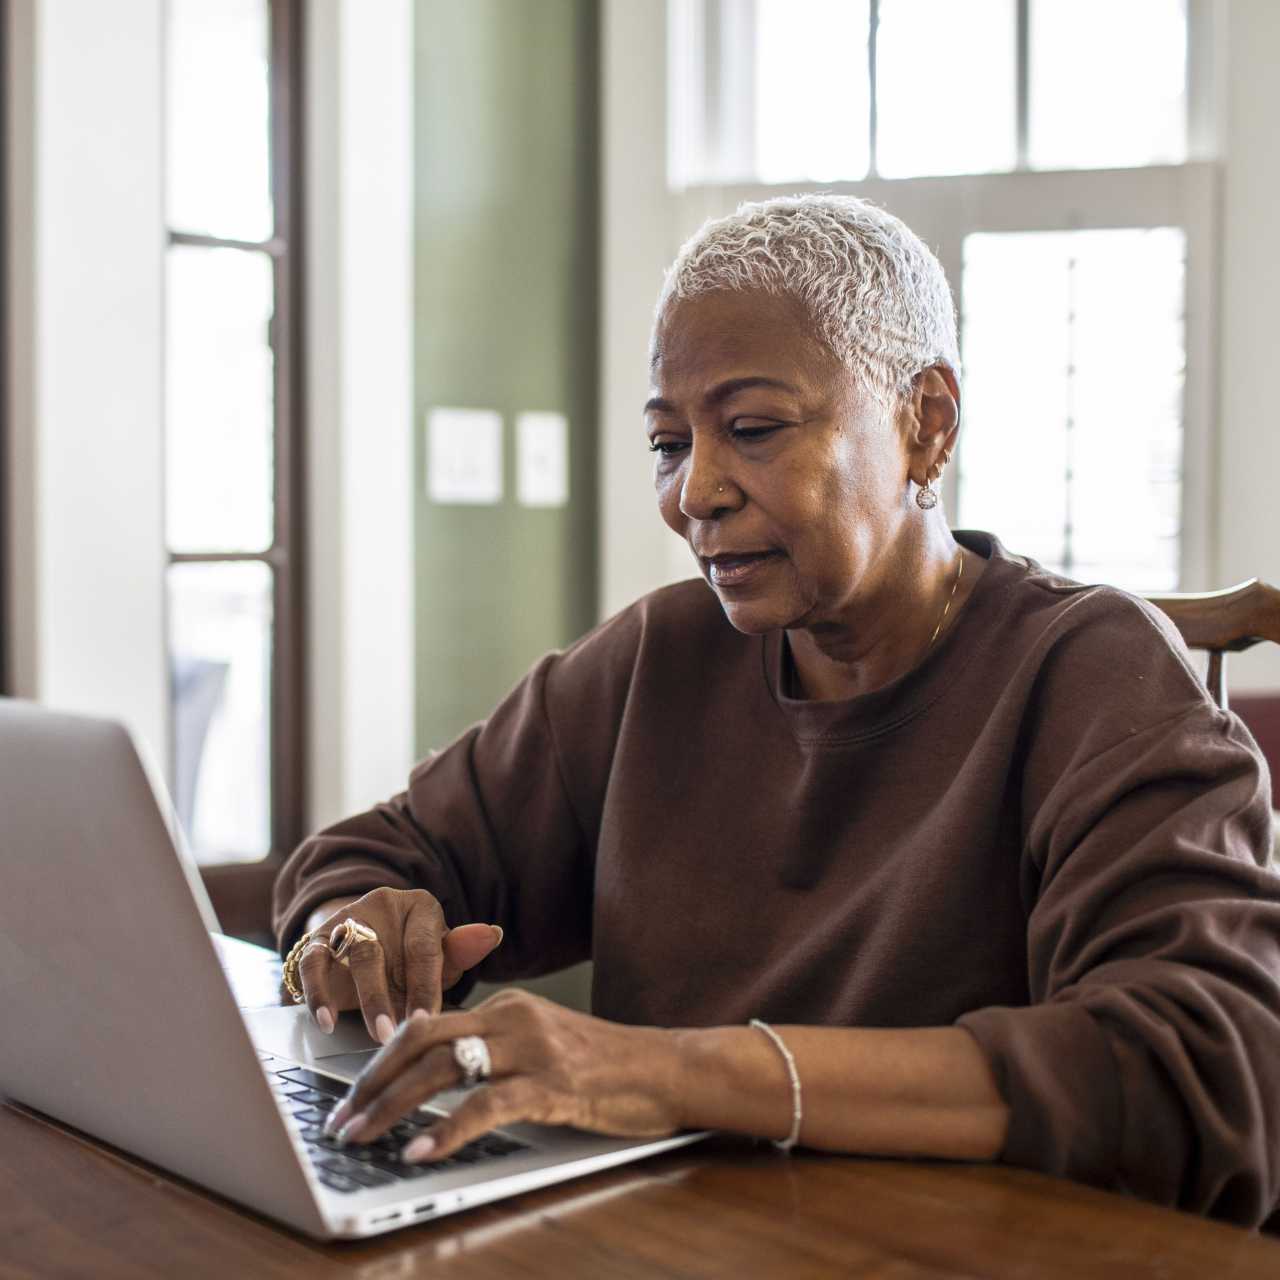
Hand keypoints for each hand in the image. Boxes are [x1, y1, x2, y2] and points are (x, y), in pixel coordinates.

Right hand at [297, 887, 502, 1043]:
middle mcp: (382, 906)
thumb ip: (460, 952)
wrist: (367, 937)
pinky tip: (326, 1022)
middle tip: (397, 1034)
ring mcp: (348, 920)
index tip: (427, 1022)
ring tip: (375, 1033)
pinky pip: (312, 962)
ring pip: (352, 954)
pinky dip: (317, 994)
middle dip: (390, 997)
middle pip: (384, 950)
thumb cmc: (412, 954)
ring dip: (364, 999)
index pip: (424, 948)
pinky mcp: (317, 938)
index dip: (426, 987)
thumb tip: (492, 934)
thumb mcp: (439, 955)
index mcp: (420, 907)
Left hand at [326, 989, 685, 1161]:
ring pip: (444, 1070)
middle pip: (422, 1040)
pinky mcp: (554, 1083)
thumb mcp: (542, 1044)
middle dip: (372, 1082)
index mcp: (507, 1007)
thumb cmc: (604, 1066)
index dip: (381, 1060)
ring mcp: (534, 1049)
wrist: (666, 1068)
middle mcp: (513, 1018)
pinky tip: (422, 1149)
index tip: (350, 1095)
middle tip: (340, 1120)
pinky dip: (448, 1129)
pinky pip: (488, 1105)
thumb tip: (435, 1077)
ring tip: (363, 1137)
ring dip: (393, 1107)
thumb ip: (495, 1051)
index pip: (426, 1025)